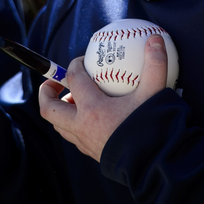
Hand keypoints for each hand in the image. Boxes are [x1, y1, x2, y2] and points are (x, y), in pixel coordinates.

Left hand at [38, 35, 167, 161]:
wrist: (156, 165)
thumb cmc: (153, 128)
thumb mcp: (155, 93)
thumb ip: (155, 64)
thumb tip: (155, 39)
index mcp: (93, 109)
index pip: (73, 79)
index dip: (74, 65)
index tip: (81, 60)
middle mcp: (82, 126)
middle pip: (49, 108)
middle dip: (46, 92)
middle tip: (55, 82)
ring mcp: (85, 142)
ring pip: (59, 125)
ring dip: (61, 110)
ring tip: (74, 98)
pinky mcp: (92, 153)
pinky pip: (73, 136)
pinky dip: (73, 124)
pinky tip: (89, 118)